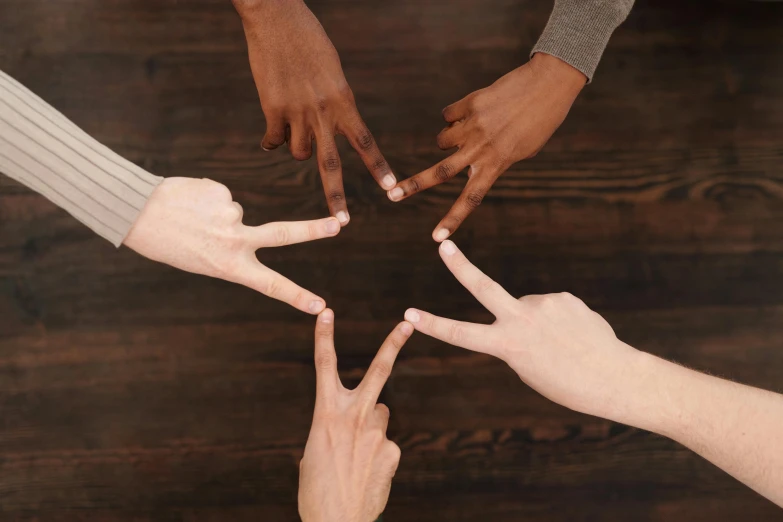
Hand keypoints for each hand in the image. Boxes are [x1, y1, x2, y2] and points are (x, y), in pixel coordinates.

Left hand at [123, 177, 339, 313]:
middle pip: (284, 234)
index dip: (297, 296)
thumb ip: (229, 247)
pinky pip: (220, 194)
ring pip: (234, 210)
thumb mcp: (200, 258)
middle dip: (315, 229)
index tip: (321, 306)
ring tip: (189, 216)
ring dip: (216, 211)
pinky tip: (187, 202)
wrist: (135, 212)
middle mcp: (234, 241)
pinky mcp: (221, 190)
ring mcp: (229, 213)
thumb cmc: (166, 242)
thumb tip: (243, 219)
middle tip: (339, 224)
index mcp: (228, 265)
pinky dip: (206, 197)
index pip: (270, 284)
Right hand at [234, 0, 395, 223]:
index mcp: (344, 101)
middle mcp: (322, 112)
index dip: (379, 167)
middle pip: (330, 164)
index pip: (365, 141)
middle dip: (336, 196)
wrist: (276, 18)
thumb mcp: (332, 72)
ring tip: (293, 129)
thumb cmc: (308, 40)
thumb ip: (334, 104)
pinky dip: (271, 142)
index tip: (392, 189)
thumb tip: (324, 130)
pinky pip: (272, 141)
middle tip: (342, 222)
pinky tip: (269, 138)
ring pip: (299, 152)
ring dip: (298, 148)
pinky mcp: (271, 109)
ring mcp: (295, 112)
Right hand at [299, 309, 411, 521]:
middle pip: (378, 371)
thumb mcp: (314, 453)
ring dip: (371, 427)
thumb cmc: (317, 491)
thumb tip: (352, 427)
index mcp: (327, 414)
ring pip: (381, 415)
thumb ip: (335, 430)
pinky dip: (377, 454)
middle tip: (408, 324)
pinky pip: (386, 443)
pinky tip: (367, 473)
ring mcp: (378, 434)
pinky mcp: (393, 451)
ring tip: (357, 456)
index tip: (326, 313)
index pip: (324, 367)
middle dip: (392, 344)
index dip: (324, 337)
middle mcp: (355, 417)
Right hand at [388, 53, 585, 240]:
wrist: (548, 84)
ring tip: (474, 127)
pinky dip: (456, 115)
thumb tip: (463, 155)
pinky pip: (448, 115)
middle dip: (413, 186)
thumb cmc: (539, 121)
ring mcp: (473, 126)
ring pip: (442, 139)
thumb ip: (493, 159)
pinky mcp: (469, 104)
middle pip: (440, 172)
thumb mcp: (521, 151)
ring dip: (449, 137)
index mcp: (497, 165)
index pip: (471, 199)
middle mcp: (481, 148)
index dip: (452, 219)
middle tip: (391, 195)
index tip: (436, 238)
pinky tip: (477, 108)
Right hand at [404, 240, 641, 420]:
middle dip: (460, 265)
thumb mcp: (528, 367)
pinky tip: (574, 334)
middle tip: (443, 244)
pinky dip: (558, 319)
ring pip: (531, 307)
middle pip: (483, 286)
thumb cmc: (566, 382)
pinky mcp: (564, 296)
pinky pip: (552, 306)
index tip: (408, 314)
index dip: (432, 324)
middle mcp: (522, 319)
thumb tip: (521, 308)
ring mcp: (544, 304)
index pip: (461, 334)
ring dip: (541, 322)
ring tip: (563, 344)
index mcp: (508, 345)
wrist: (612, 377)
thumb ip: (516, 335)